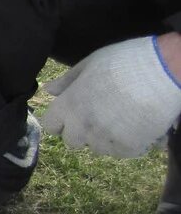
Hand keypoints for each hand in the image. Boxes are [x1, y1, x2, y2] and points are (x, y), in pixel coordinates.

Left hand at [40, 34, 180, 157]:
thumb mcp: (91, 63)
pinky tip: (137, 126)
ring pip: (98, 149)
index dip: (62, 121)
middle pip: (72, 142)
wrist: (165, 69)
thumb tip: (48, 91)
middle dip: (83, 132)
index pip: (51, 126)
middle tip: (102, 116)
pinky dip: (128, 143)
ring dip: (106, 138)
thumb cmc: (126, 60)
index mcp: (69, 105)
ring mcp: (105, 138)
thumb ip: (68, 81)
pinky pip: (121, 153)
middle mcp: (82, 125)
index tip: (75, 114)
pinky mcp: (128, 146)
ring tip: (123, 118)